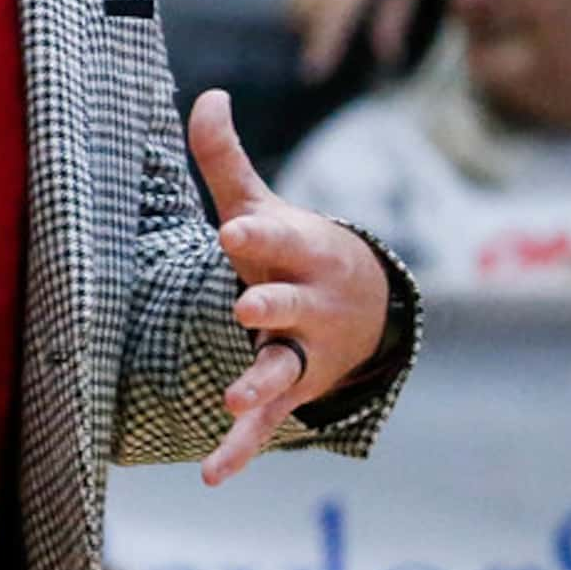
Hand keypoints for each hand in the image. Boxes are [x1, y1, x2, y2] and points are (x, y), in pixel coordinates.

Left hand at [187, 88, 389, 484]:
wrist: (363, 311)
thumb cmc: (292, 249)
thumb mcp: (261, 204)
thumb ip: (225, 158)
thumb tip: (207, 95)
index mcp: (302, 253)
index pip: (281, 240)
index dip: (257, 235)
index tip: (232, 230)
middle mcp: (308, 306)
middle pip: (290, 305)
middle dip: (272, 304)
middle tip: (247, 306)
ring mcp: (302, 355)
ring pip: (283, 371)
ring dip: (260, 385)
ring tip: (232, 398)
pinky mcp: (287, 397)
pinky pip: (264, 430)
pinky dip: (240, 451)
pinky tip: (210, 475)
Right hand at [287, 0, 433, 83]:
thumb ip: (393, 20)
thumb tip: (387, 60)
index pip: (332, 17)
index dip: (321, 47)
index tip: (313, 75)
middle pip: (305, 12)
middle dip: (311, 37)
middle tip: (324, 61)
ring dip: (306, 21)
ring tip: (323, 38)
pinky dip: (305, 3)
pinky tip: (323, 13)